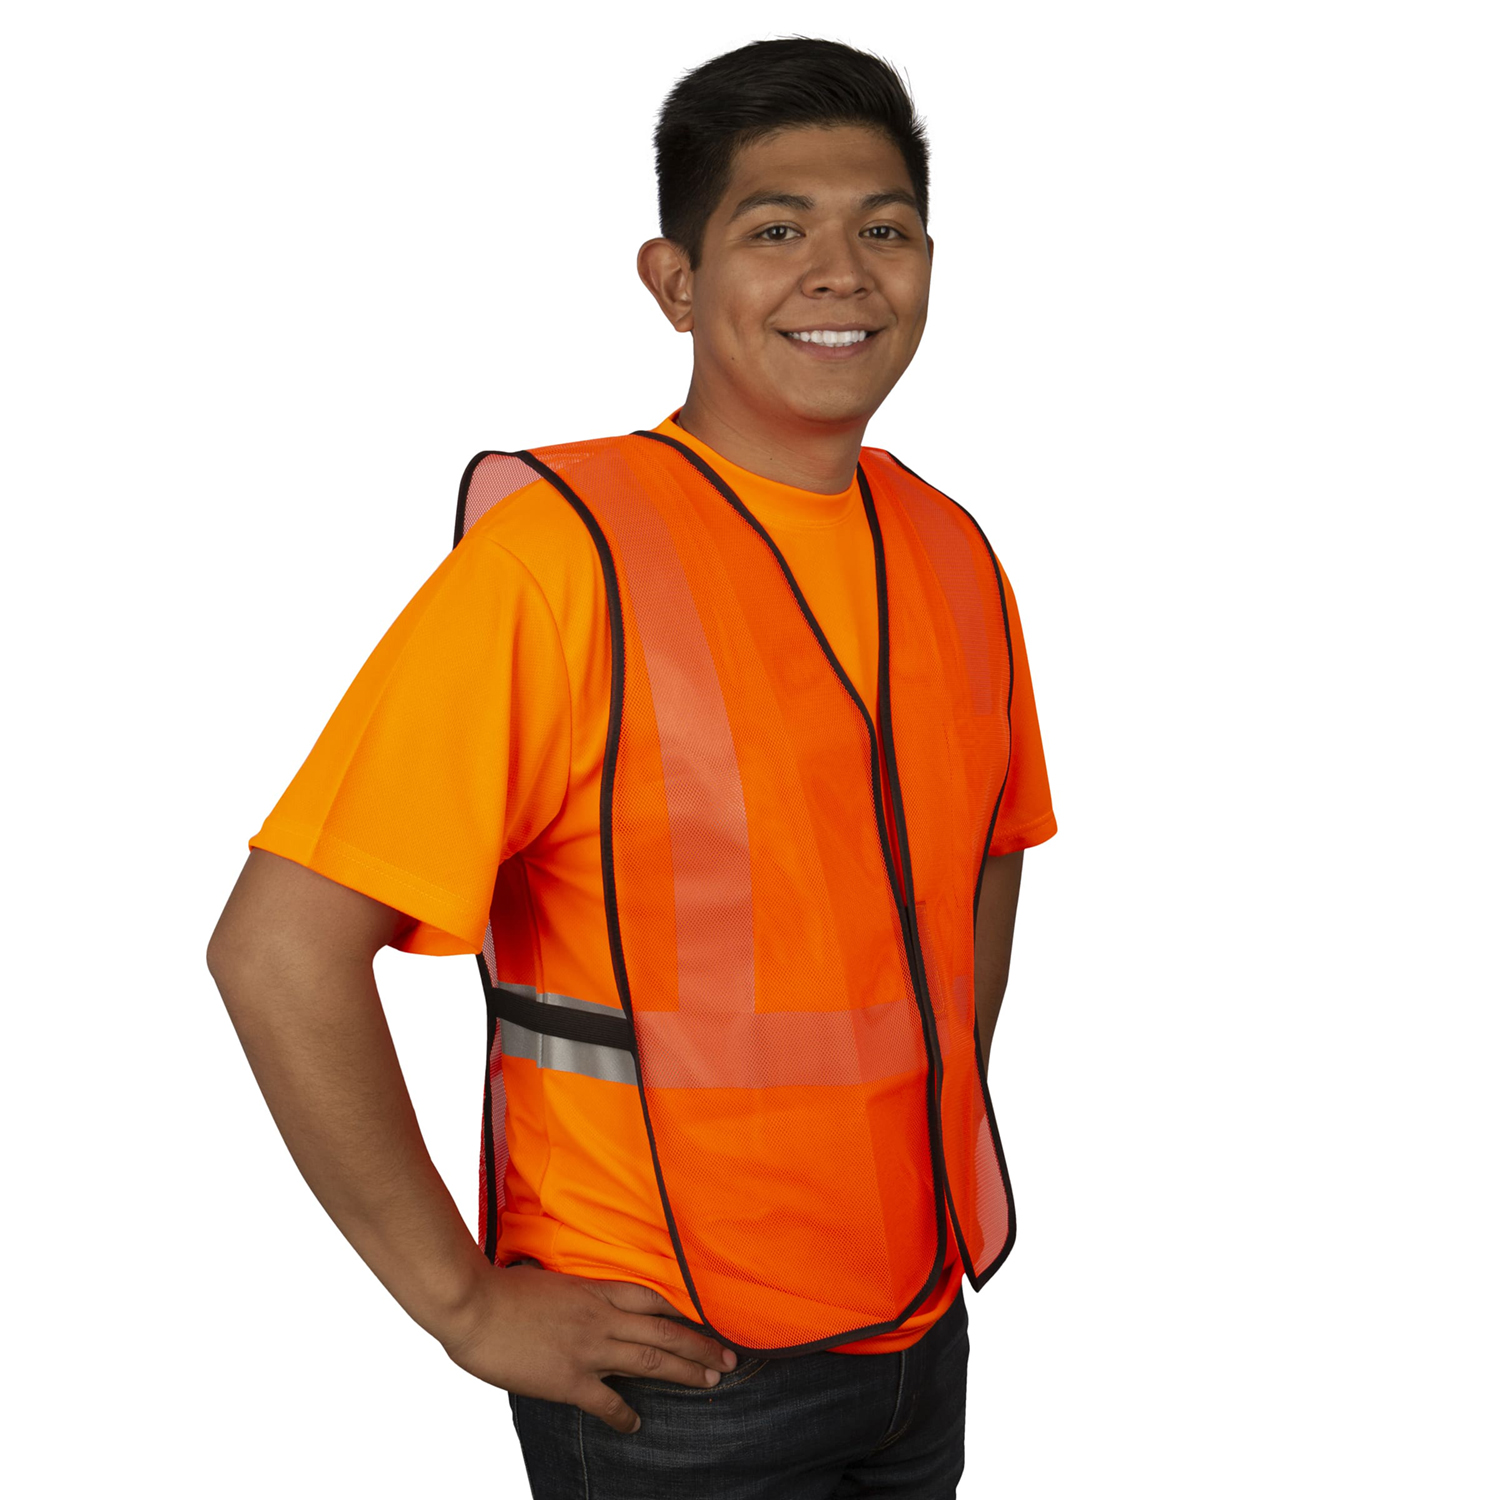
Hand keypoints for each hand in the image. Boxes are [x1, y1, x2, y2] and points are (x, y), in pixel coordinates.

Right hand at [440, 1261, 739, 1433]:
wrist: (472, 1304)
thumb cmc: (499, 1288)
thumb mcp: (546, 1279)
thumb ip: (570, 1293)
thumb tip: (575, 1302)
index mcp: (595, 1289)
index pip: (652, 1297)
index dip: (683, 1310)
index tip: (706, 1318)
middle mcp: (601, 1316)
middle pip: (665, 1330)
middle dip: (701, 1344)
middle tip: (729, 1358)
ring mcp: (588, 1348)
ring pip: (651, 1360)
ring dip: (685, 1371)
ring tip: (711, 1381)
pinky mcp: (568, 1379)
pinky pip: (607, 1401)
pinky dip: (625, 1414)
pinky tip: (636, 1422)